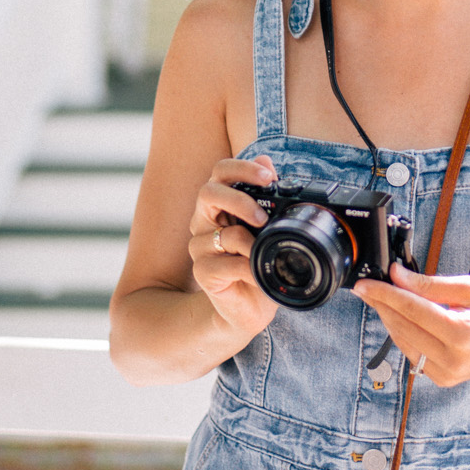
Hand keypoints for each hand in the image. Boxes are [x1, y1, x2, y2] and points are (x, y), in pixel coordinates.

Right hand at [189, 156, 278, 339]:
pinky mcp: (203, 272)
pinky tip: (257, 275)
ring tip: (265, 253)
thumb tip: (267, 160)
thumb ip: (265, 197)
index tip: (268, 175)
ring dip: (251, 243)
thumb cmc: (259, 266)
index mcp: (220, 205)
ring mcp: (200, 247)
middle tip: (262, 216)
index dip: (242, 168)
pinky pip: (227, 263)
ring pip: (224, 233)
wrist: (250, 310)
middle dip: (238, 199)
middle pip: (208, 192)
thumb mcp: (269, 231)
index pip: (221, 173)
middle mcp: (205, 222)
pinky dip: (249, 268)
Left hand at [355, 262, 469, 387]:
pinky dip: (403, 334)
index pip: (413, 310)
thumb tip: (397, 276)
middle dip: (382, 305)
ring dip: (390, 319)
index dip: (385, 294)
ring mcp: (448, 373)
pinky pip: (412, 354)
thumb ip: (431, 284)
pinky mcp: (443, 379)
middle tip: (368, 287)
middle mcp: (454, 359)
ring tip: (382, 299)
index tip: (365, 285)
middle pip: (404, 327)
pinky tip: (401, 318)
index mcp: (464, 333)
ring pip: (403, 342)